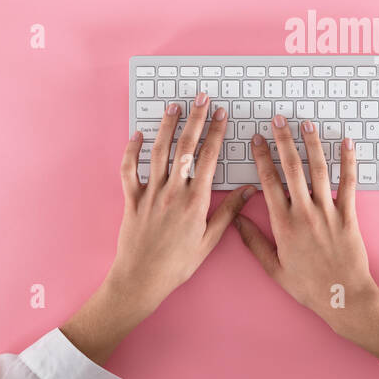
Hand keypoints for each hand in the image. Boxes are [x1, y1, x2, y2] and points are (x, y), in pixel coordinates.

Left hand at [61, 94, 254, 365]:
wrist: (142, 279)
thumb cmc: (177, 264)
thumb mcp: (209, 240)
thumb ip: (229, 212)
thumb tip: (249, 190)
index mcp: (195, 202)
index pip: (209, 158)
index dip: (216, 133)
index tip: (221, 114)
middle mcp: (173, 192)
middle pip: (185, 147)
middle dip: (195, 120)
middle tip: (201, 98)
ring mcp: (150, 194)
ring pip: (158, 152)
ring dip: (166, 126)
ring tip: (174, 107)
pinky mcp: (132, 199)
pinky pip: (129, 169)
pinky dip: (132, 150)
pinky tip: (138, 135)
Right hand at [234, 115, 378, 358]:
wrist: (343, 298)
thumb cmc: (308, 287)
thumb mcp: (274, 268)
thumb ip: (254, 242)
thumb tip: (237, 219)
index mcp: (284, 225)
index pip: (269, 183)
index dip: (261, 158)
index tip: (256, 139)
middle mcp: (305, 214)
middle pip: (292, 169)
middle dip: (283, 142)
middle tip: (278, 120)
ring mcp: (328, 213)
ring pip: (319, 171)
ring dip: (312, 145)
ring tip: (306, 124)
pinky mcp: (348, 216)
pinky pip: (349, 184)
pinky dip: (348, 162)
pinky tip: (347, 143)